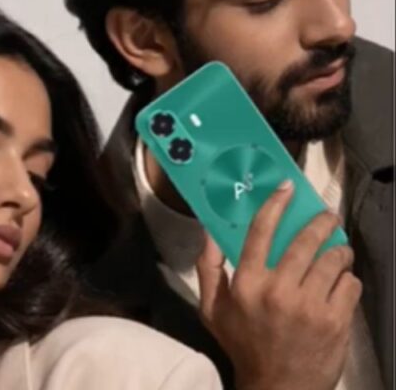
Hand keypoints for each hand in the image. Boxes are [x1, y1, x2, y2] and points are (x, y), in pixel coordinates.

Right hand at [196, 180, 360, 389]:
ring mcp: (310, 306)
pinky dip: (347, 280)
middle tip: (326, 217)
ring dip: (338, 251)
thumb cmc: (243, 345)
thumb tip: (210, 232)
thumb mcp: (211, 309)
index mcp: (247, 284)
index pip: (261, 231)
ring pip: (333, 260)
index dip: (275, 204)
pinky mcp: (335, 320)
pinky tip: (339, 284)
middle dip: (321, 222)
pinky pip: (350, 284)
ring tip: (337, 252)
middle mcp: (278, 290)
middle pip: (305, 240)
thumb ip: (208, 269)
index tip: (287, 188)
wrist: (278, 387)